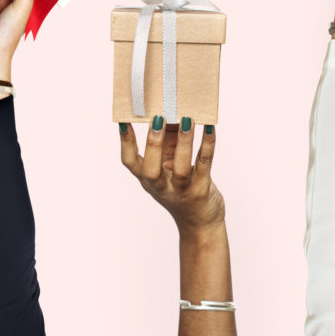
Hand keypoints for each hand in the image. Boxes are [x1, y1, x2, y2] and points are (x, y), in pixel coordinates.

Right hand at [119, 118, 224, 238]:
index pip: (130, 161)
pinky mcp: (201, 190)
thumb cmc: (183, 188)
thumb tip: (172, 112)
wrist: (200, 223)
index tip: (123, 120)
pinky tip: (210, 128)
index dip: (126, 142)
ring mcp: (181, 190)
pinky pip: (204, 165)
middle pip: (151, 168)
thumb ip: (170, 143)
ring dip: (184, 143)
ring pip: (180, 168)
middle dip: (154, 143)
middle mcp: (161, 187)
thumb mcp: (170, 167)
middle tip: (158, 118)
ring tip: (187, 120)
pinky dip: (207, 145)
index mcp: (148, 180)